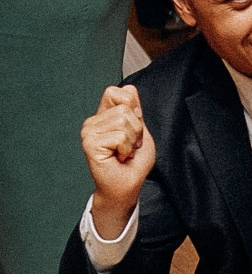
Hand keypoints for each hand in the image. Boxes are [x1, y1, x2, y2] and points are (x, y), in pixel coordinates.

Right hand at [81, 82, 155, 230]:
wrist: (126, 185)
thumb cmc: (133, 162)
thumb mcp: (140, 130)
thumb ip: (134, 109)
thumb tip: (130, 87)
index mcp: (103, 116)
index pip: (118, 91)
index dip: (134, 108)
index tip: (134, 129)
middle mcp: (93, 121)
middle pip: (125, 108)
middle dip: (137, 129)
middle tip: (129, 146)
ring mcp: (88, 131)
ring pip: (123, 121)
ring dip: (132, 140)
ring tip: (124, 152)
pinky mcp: (89, 143)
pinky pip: (119, 136)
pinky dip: (126, 149)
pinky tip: (118, 158)